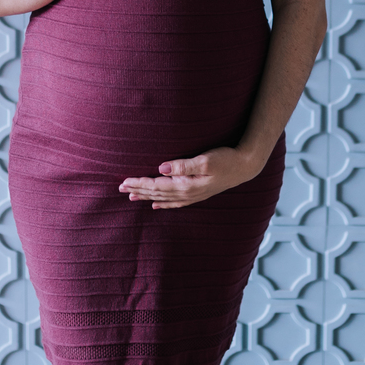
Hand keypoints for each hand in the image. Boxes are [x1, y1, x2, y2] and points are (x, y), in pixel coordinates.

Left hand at [119, 147, 259, 208]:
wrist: (244, 167)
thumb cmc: (226, 160)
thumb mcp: (205, 160)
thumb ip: (182, 165)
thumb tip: (161, 167)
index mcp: (186, 185)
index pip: (156, 185)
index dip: (139, 183)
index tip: (124, 181)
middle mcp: (187, 193)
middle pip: (156, 193)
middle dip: (137, 190)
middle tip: (120, 188)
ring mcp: (192, 195)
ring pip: (162, 198)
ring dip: (146, 196)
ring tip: (131, 196)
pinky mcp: (197, 193)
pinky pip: (174, 202)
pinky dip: (162, 203)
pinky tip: (154, 205)